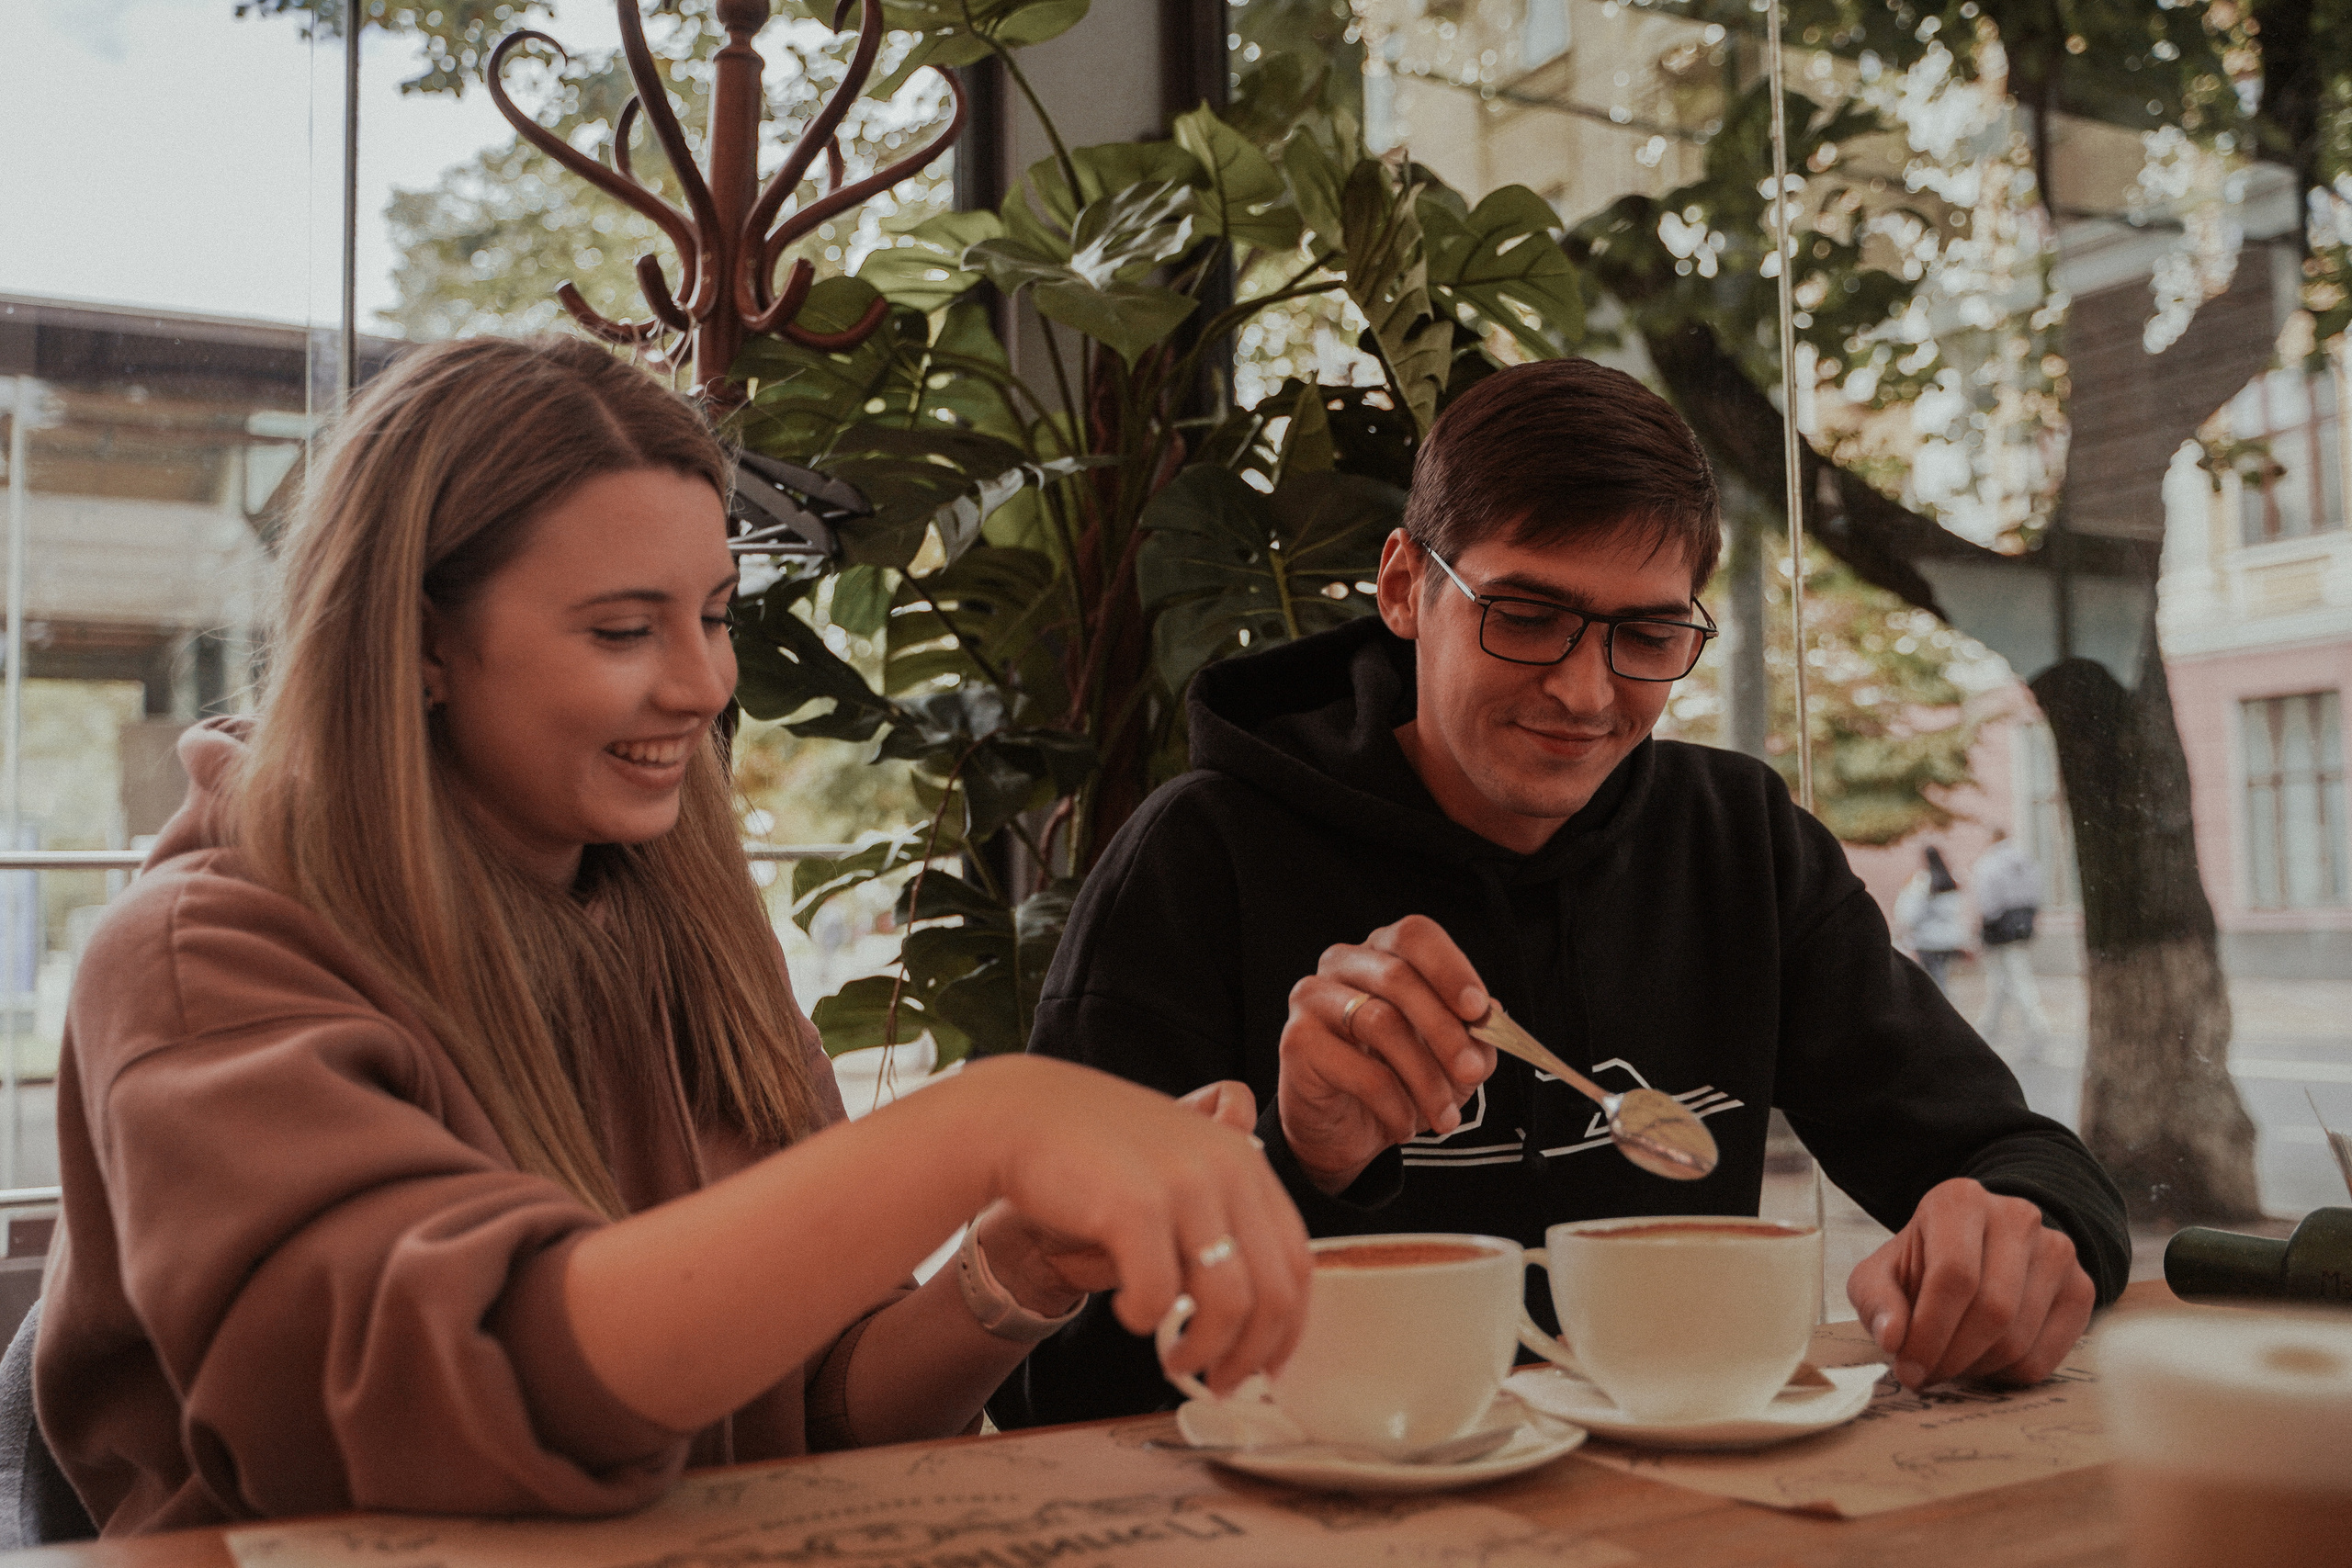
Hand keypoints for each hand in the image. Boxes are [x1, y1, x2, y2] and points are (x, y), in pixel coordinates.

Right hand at [976, 1058, 1312, 1394]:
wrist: (1018, 1117)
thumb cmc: (1095, 1154)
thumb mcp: (1176, 1166)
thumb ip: (1220, 1215)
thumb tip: (1257, 1311)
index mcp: (1244, 1161)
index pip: (1296, 1262)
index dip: (1286, 1329)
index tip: (1265, 1365)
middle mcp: (1227, 1167)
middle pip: (1273, 1291)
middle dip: (1250, 1355)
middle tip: (1220, 1381)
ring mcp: (1184, 1183)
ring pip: (1229, 1302)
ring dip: (1203, 1350)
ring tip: (1175, 1361)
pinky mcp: (1136, 1205)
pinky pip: (1159, 1295)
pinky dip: (1145, 1321)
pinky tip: (1127, 1311)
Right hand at [1276, 914, 1496, 1195]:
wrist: (1343, 1129)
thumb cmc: (1397, 1079)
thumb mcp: (1449, 1059)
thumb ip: (1472, 1035)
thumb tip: (1492, 1018)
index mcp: (1383, 952)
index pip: (1415, 936)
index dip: (1449, 968)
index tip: (1478, 1010)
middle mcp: (1343, 963)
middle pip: (1399, 977)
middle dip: (1445, 1030)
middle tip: (1472, 1072)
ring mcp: (1313, 997)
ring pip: (1381, 1023)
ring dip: (1424, 1077)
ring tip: (1444, 1117)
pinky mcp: (1297, 1040)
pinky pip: (1359, 1070)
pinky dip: (1394, 1104)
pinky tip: (1404, 1125)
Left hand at [1846, 1177, 2094, 1390]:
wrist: (1978, 1250)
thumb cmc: (1922, 1265)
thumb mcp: (1880, 1274)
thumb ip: (1876, 1301)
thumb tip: (1892, 1339)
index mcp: (1960, 1201)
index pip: (1954, 1276)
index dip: (1929, 1333)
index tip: (1908, 1368)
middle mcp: (2017, 1217)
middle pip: (1993, 1310)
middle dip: (1952, 1357)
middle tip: (1926, 1375)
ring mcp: (2057, 1250)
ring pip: (2019, 1339)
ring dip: (1976, 1368)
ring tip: (1950, 1364)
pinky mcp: (2081, 1288)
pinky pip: (2046, 1356)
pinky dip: (2007, 1374)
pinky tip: (1982, 1360)